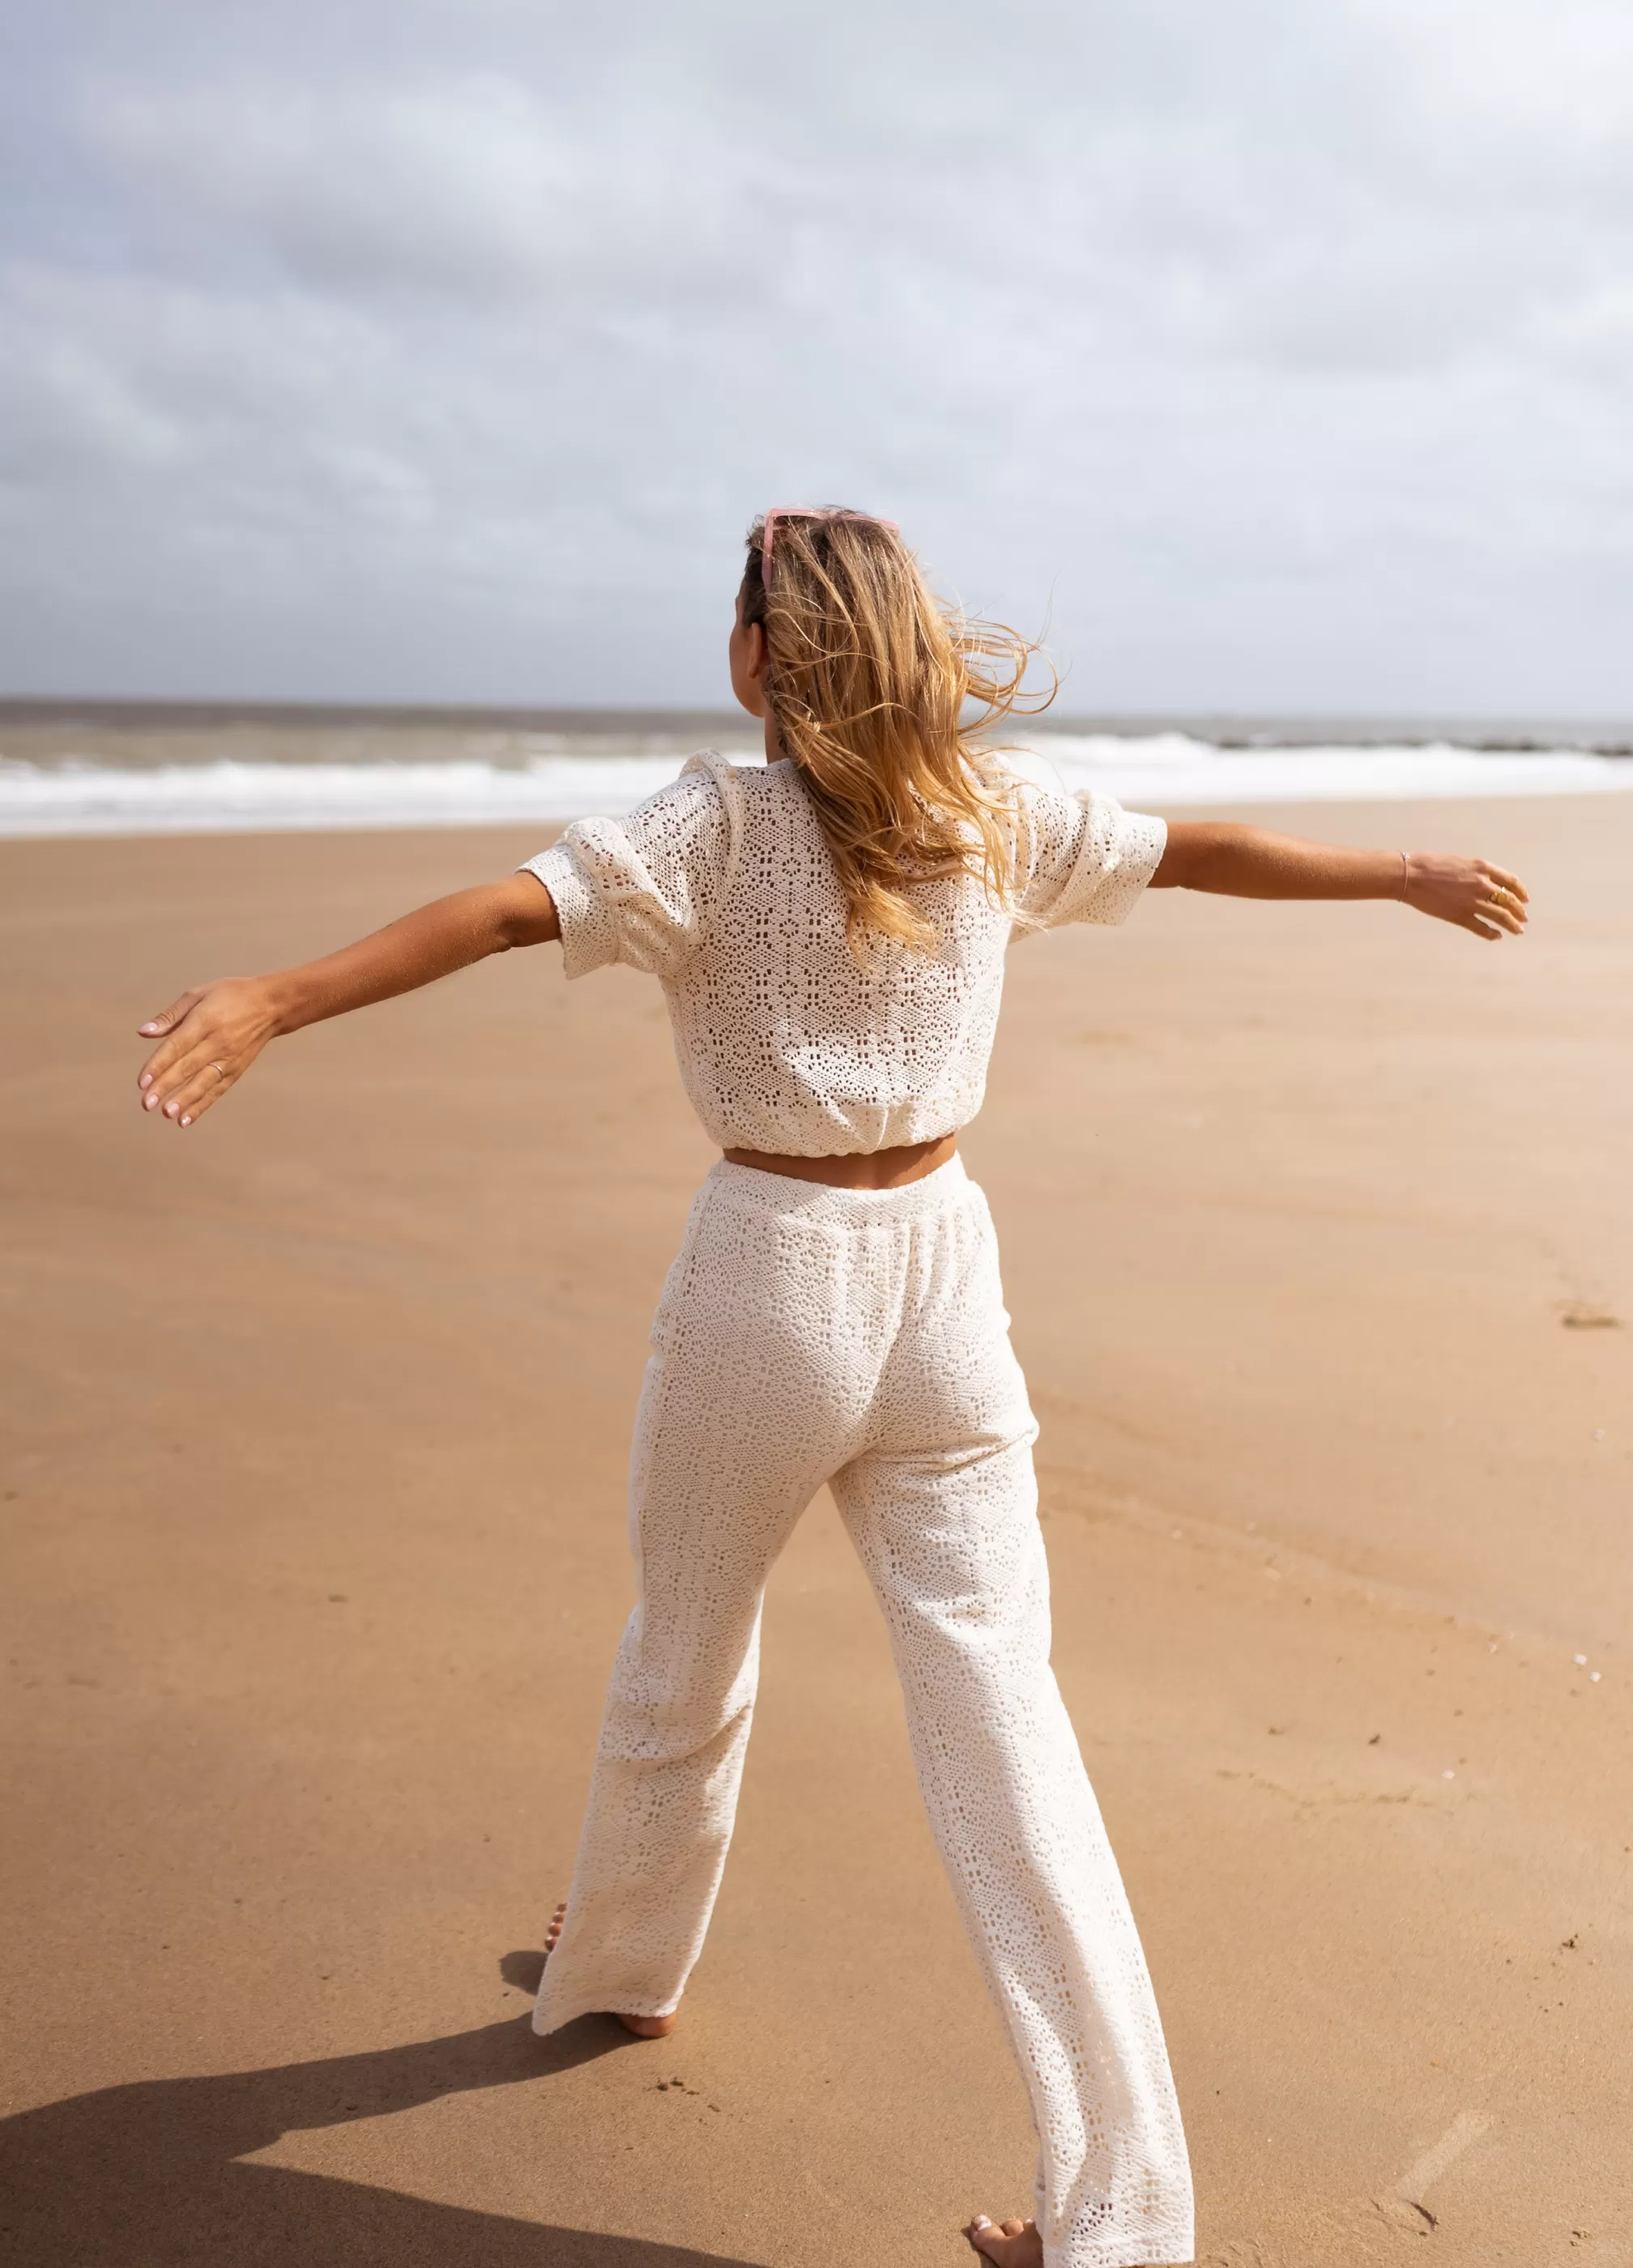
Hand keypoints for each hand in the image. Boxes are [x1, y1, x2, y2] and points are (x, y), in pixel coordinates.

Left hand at [136, 977, 282, 1127]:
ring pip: (204, 1082)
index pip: (178, 1045)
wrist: (272, 1005)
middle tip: (147, 1104)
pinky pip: (217, 1090)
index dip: (159, 1064)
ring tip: (167, 1114)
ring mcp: (229, 1058)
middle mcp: (218, 1042)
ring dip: (185, 1100)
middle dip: (166, 1086)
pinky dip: (202, 1105)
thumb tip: (143, 1032)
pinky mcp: (237, 1070)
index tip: (142, 1081)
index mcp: (205, 1020)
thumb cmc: (232, 996)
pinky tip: (185, 1119)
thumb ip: (171, 1015)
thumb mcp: (199, 994)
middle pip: (188, 1067)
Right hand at [1402, 853, 1527, 939]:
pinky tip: (1496, 936)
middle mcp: (1482, 884)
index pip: (1511, 881)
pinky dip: (1492, 934)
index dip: (1521, 892)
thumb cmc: (1430, 865)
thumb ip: (1476, 872)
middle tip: (1523, 918)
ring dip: (1512, 925)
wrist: (1410, 875)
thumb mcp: (1460, 862)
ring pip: (1501, 916)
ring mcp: (1472, 901)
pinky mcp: (1460, 916)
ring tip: (1518, 930)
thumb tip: (1485, 883)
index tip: (1525, 900)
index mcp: (1483, 868)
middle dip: (1519, 911)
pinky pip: (1482, 928)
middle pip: (1509, 901)